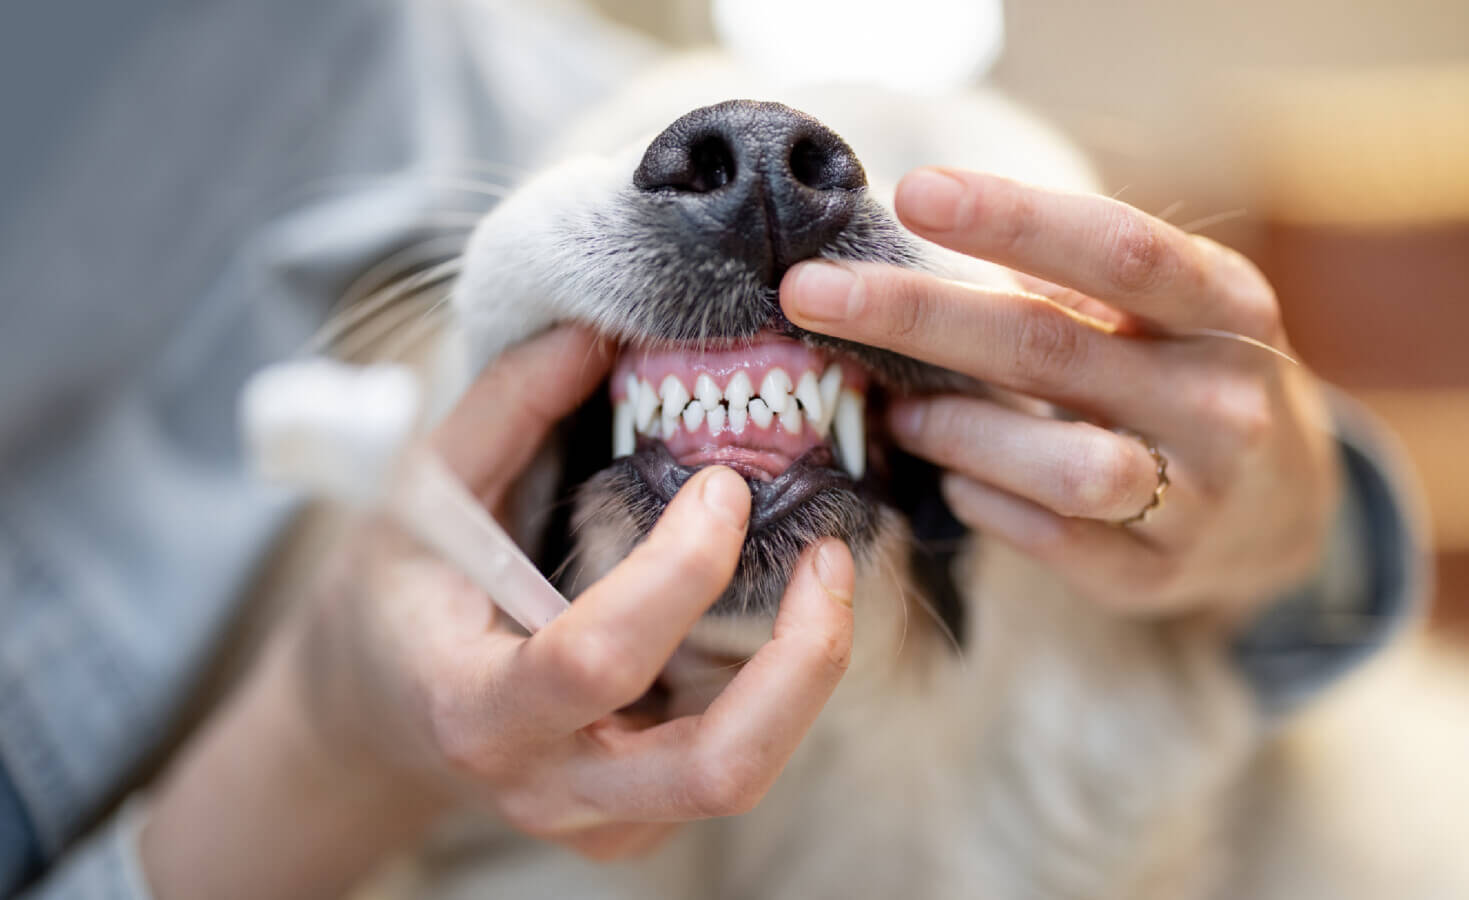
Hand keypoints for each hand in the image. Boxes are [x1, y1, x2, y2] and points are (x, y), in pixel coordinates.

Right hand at [144, 326, 854, 898]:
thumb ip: (506, 410)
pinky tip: (772, 614)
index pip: (594, 660)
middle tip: (830, 557)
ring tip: (825, 574)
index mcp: (476, 708)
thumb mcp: (421, 494)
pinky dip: (776, 688)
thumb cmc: (399, 597)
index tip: (722, 484)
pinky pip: (733, 765)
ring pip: (745, 775)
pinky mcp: (641, 823)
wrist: (379, 716)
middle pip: (716, 769)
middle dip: (802, 661)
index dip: (678, 571)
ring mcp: (603, 820)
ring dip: (807, 674)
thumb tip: (596, 331)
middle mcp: (549, 785)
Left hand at [781, 168, 1339, 622]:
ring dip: (953, 431)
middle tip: (810, 294)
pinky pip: (1048, 539)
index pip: (1118, 251)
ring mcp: (1199, 498)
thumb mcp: (1162, 312)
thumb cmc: (1183, 376)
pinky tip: (953, 479)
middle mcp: (1224, 400)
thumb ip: (1067, 281)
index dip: (1014, 218)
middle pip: (1050, 349)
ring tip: (897, 411)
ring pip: (1058, 464)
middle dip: (916, 316)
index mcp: (1227, 307)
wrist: (1284, 509)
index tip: (912, 193)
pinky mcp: (1156, 574)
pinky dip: (981, 502)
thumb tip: (916, 238)